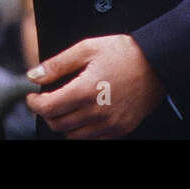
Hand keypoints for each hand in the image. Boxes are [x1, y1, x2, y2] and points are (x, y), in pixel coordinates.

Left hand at [24, 35, 165, 138]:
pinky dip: (82, 131)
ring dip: (63, 124)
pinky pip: (93, 140)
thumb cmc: (123, 53)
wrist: (157, 62)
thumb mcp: (87, 48)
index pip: (48, 108)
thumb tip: (34, 75)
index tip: (32, 97)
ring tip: (65, 108)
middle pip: (58, 124)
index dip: (34, 104)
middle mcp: (97, 111)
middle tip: (47, 100)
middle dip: (47, 113)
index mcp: (86, 90)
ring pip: (73, 136)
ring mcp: (110, 123)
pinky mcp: (121, 129)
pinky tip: (83, 116)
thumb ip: (58, 64)